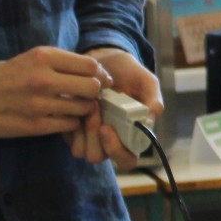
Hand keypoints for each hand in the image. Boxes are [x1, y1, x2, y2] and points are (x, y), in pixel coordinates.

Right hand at [0, 46, 110, 139]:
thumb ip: (57, 63)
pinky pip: (69, 125)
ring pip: (83, 107)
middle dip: (94, 93)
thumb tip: (90, 70)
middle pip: (92, 87)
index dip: (98, 74)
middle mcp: (43, 78)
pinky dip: (70, 123)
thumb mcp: (27, 59)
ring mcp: (40, 104)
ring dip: (83, 109)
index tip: (97, 80)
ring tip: (73, 108)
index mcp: (42, 57)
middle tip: (88, 96)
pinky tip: (61, 119)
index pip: (90, 65)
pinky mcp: (35, 126)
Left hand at [71, 47, 163, 169]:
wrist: (108, 60)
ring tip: (88, 103)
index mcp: (131, 137)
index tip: (106, 128)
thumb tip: (150, 119)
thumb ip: (154, 100)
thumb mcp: (147, 83)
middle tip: (95, 108)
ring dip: (82, 128)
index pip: (127, 160)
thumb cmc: (130, 74)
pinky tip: (77, 100)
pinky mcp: (71, 128)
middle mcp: (110, 141)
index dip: (117, 151)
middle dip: (93, 136)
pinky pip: (66, 136)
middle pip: (98, 157)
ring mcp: (89, 137)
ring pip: (80, 150)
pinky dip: (70, 119)